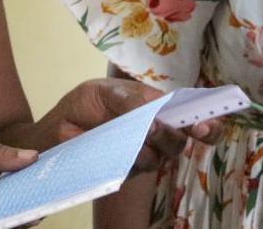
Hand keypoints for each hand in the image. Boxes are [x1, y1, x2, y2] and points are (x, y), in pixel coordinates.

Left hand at [40, 78, 218, 174]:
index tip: (208, 122)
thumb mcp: (104, 91)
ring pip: (161, 155)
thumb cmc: (84, 105)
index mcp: (157, 109)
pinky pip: (137, 168)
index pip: (191, 116)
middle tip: (163, 125)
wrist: (55, 129)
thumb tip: (153, 108)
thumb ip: (129, 97)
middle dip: (178, 133)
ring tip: (144, 131)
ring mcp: (142, 154)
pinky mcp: (126, 171)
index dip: (207, 122)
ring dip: (154, 144)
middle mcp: (155, 134)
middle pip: (180, 139)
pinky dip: (134, 157)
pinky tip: (126, 148)